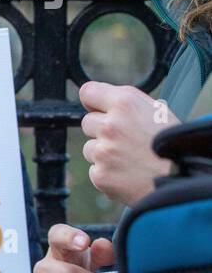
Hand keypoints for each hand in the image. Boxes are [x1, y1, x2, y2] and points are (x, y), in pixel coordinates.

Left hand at [79, 81, 179, 205]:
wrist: (184, 180)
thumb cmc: (175, 144)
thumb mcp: (158, 111)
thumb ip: (127, 103)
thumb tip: (102, 101)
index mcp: (125, 104)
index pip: (88, 92)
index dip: (93, 101)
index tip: (98, 108)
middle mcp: (110, 125)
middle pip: (88, 122)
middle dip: (102, 130)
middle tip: (126, 140)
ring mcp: (103, 152)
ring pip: (90, 148)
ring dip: (104, 153)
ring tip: (131, 159)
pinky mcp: (100, 174)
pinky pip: (95, 169)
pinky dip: (108, 172)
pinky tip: (128, 173)